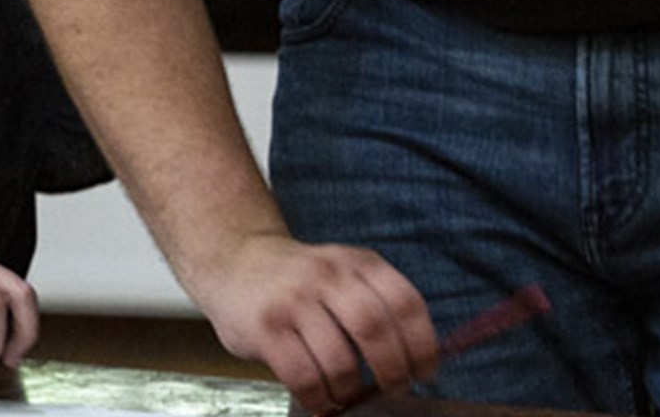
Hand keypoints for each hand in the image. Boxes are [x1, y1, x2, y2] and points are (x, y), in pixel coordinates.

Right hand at [190, 232, 436, 416]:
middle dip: (391, 372)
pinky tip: (320, 398)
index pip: (405, 303)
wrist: (233, 260)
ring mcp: (293, 300)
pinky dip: (318, 397)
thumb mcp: (342, 273)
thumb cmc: (298, 281)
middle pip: (375, 330)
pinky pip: (303, 376)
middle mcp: (327, 276)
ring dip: (349, 389)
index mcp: (356, 263)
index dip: (423, 345)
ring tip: (347, 394)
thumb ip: (375, 304)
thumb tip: (416, 363)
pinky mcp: (266, 327)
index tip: (425, 372)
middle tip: (393, 389)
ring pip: (339, 360)